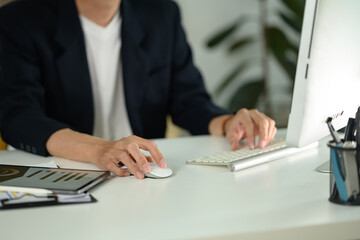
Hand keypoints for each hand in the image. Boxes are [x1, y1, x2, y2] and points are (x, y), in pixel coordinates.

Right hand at [46, 129, 166, 179]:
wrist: (100, 149)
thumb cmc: (119, 149)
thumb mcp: (133, 150)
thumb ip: (144, 155)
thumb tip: (155, 161)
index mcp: (134, 140)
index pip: (149, 144)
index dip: (157, 155)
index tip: (162, 164)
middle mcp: (124, 143)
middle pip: (134, 149)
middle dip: (142, 160)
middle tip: (149, 170)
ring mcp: (114, 151)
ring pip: (124, 157)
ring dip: (133, 167)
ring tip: (140, 175)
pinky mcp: (107, 159)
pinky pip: (114, 166)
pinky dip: (121, 171)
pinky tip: (126, 174)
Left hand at [224, 109, 276, 149]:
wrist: (237, 122)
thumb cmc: (235, 127)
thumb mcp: (231, 133)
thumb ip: (233, 140)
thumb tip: (234, 147)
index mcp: (243, 114)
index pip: (249, 124)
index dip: (251, 136)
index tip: (251, 146)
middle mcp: (253, 113)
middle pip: (263, 122)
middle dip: (263, 135)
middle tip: (261, 146)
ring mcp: (261, 115)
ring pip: (270, 123)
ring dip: (268, 136)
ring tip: (263, 145)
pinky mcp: (266, 120)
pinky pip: (272, 127)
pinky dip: (270, 135)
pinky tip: (266, 142)